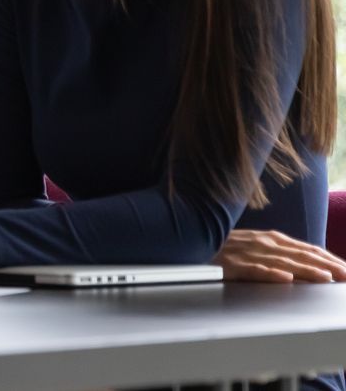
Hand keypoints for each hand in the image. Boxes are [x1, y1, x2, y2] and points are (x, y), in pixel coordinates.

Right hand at [214, 229, 345, 283]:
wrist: (187, 243)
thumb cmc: (221, 250)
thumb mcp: (252, 248)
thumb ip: (277, 255)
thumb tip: (303, 268)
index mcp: (268, 239)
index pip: (305, 249)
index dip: (327, 258)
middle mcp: (260, 243)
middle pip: (298, 254)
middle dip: (325, 265)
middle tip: (345, 276)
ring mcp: (245, 253)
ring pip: (281, 262)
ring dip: (304, 270)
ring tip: (325, 278)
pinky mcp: (229, 265)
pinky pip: (252, 269)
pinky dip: (269, 273)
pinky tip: (284, 278)